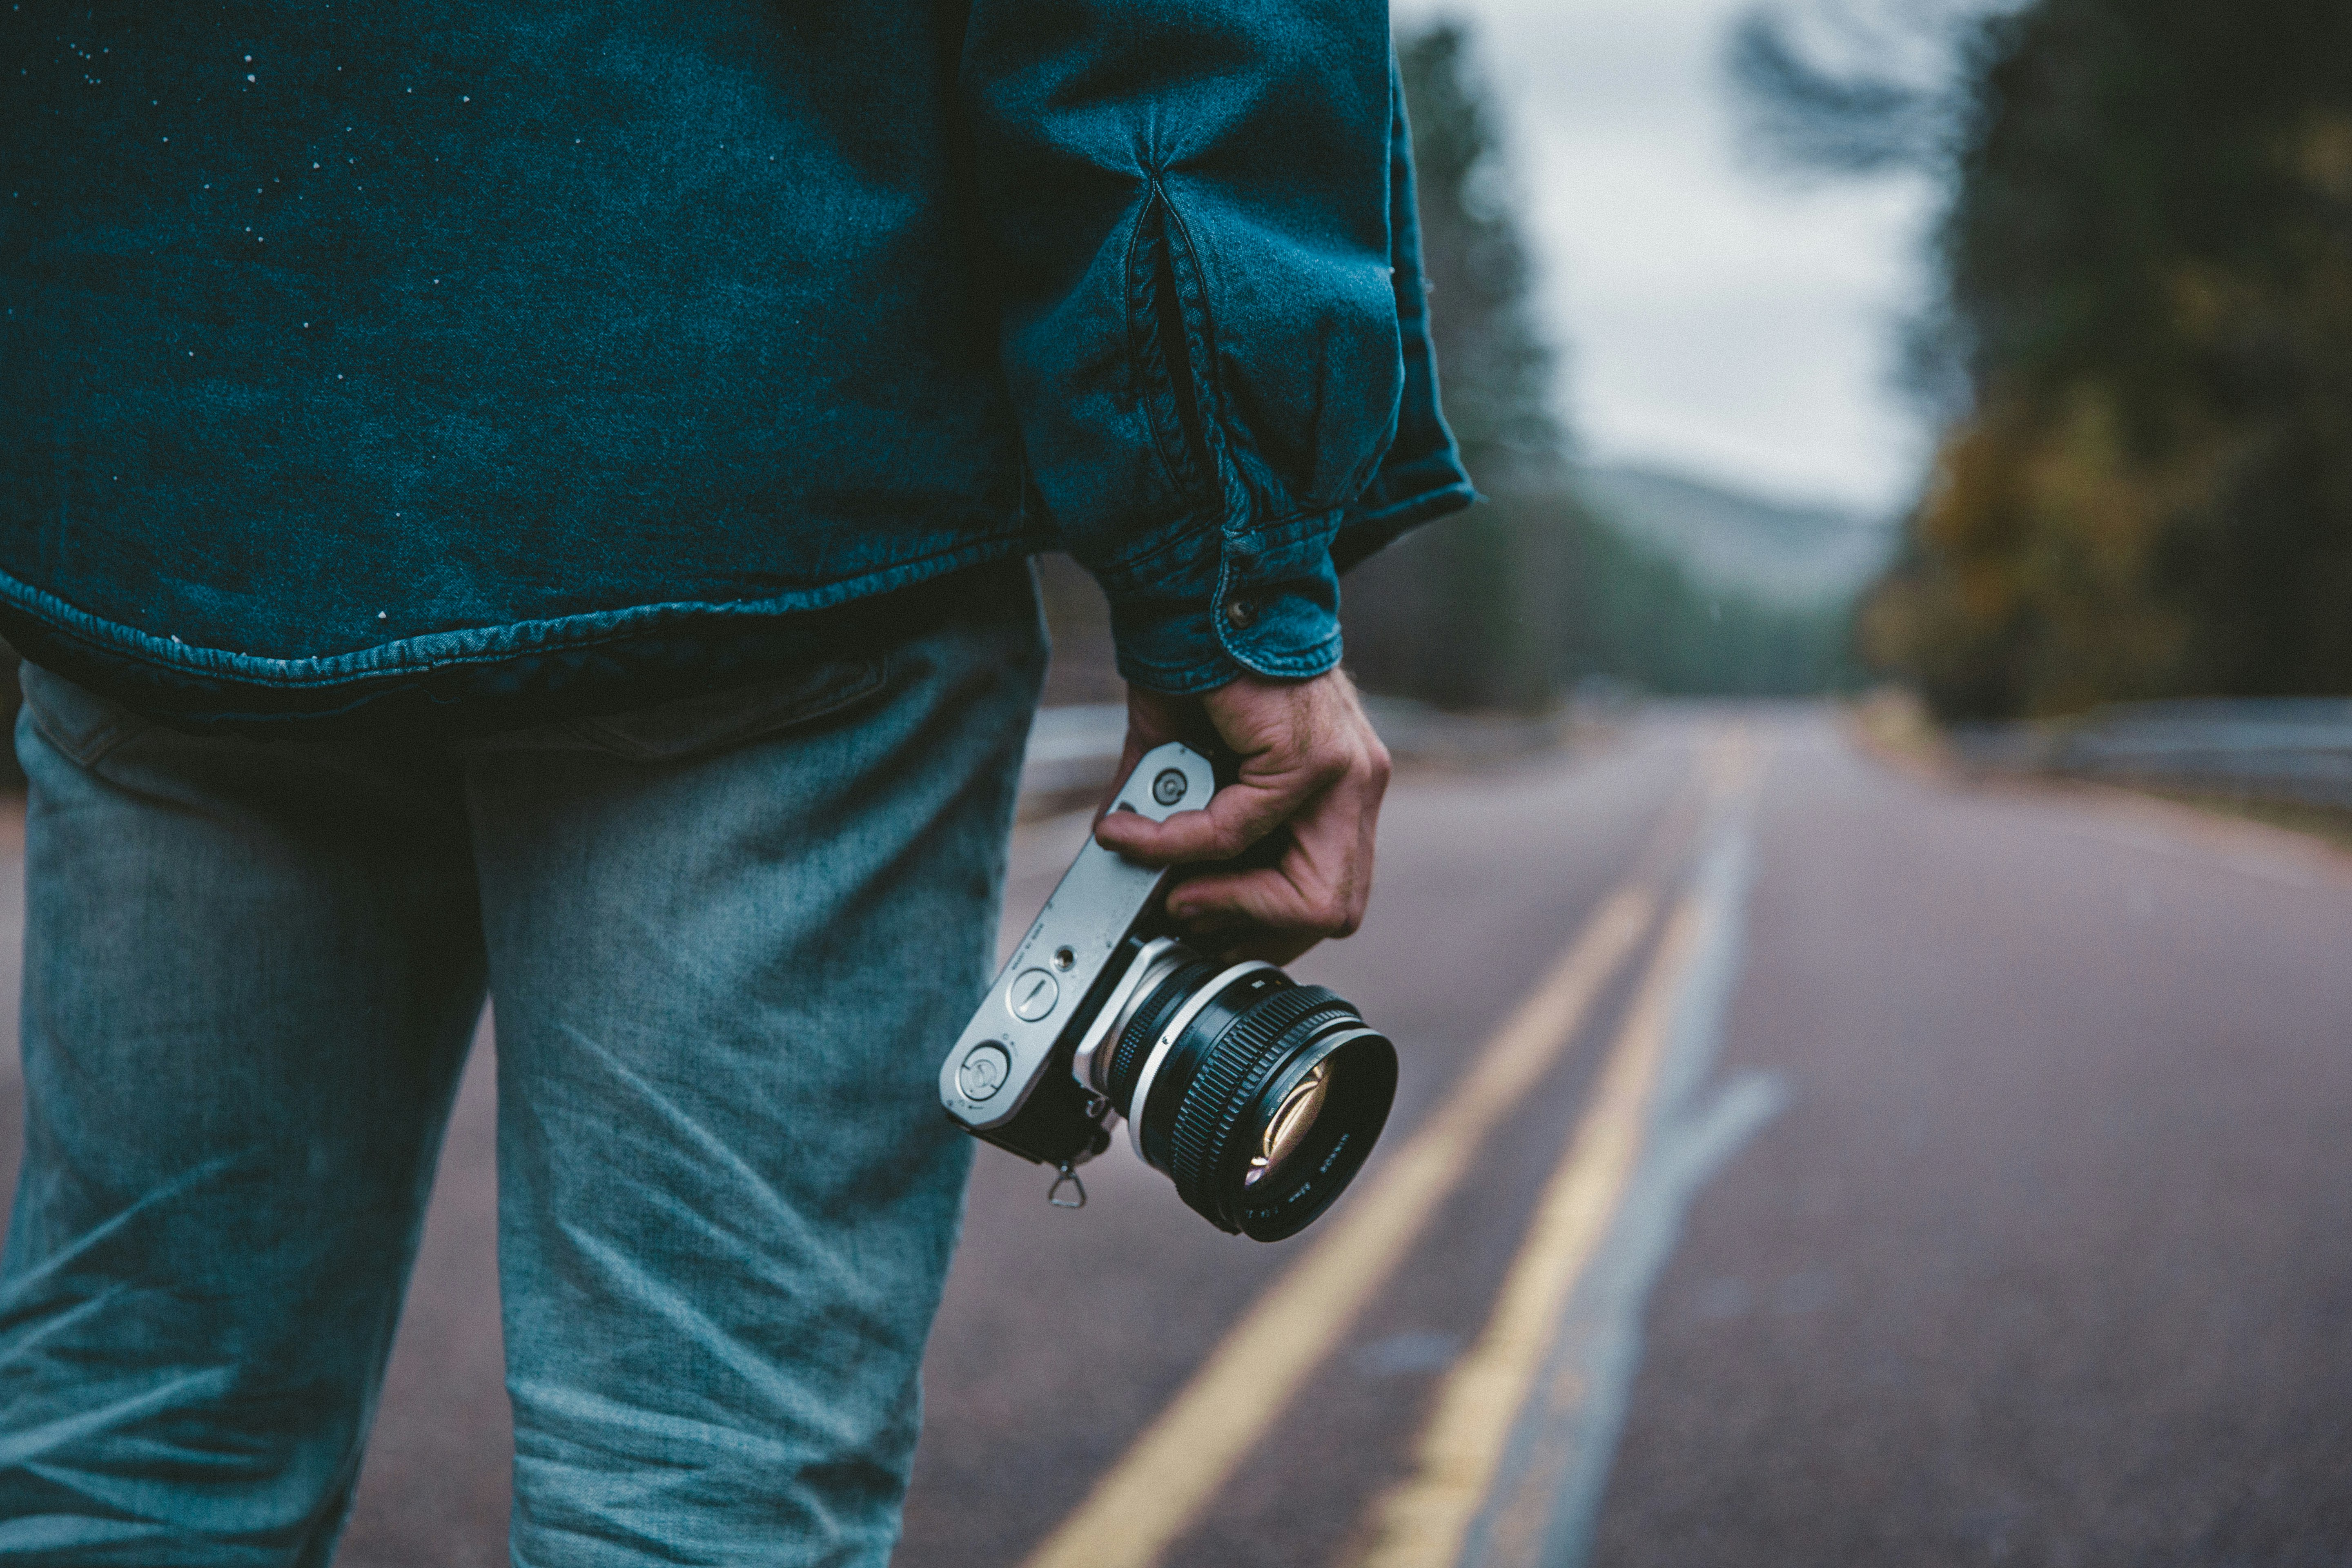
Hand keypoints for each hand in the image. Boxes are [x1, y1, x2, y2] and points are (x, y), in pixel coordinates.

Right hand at [1092, 668, 1390, 964]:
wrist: (1195, 592)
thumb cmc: (1199, 668)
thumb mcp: (1194, 764)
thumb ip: (1180, 826)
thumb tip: (1134, 880)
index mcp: (1343, 786)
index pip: (1333, 893)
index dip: (1268, 926)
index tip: (1200, 923)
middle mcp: (1358, 781)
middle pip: (1336, 909)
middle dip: (1253, 931)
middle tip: (1181, 918)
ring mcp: (1344, 771)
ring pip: (1304, 890)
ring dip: (1216, 899)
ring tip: (1157, 884)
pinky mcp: (1309, 756)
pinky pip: (1237, 831)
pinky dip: (1176, 843)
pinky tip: (1132, 832)